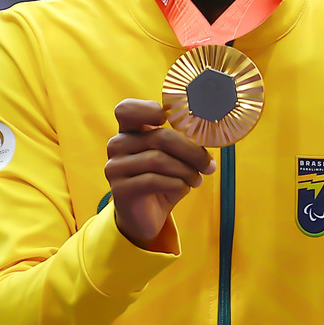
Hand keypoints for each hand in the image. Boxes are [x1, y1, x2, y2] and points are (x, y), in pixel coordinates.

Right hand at [105, 99, 213, 249]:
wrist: (146, 216)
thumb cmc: (164, 180)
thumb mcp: (175, 158)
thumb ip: (183, 142)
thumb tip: (209, 133)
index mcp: (130, 132)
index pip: (126, 109)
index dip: (147, 109)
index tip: (168, 119)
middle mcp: (117, 146)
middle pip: (160, 137)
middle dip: (192, 151)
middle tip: (209, 165)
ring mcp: (114, 167)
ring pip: (159, 159)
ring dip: (187, 171)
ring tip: (197, 179)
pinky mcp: (119, 189)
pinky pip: (155, 180)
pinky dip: (177, 185)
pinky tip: (183, 189)